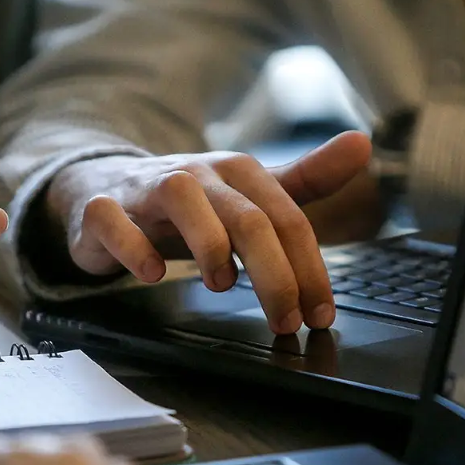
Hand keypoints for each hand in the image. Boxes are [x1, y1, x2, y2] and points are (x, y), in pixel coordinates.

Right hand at [44, 132, 372, 334]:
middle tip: (285, 319)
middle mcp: (196, 174)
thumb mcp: (250, 190)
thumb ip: (308, 176)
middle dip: (273, 273)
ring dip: (208, 244)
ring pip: (181, 199)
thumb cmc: (188, 200)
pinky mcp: (102, 209)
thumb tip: (362, 144)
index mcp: (238, 171)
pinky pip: (113, 220)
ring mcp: (145, 188)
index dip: (309, 269)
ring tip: (223, 284)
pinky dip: (133, 246)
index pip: (287, 219)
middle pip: (245, 216)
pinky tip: (152, 272)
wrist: (104, 188)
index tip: (319, 314)